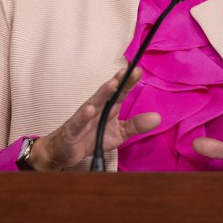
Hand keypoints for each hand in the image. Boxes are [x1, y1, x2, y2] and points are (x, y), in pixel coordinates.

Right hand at [29, 67, 160, 170]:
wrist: (65, 152)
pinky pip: (78, 123)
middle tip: (127, 71)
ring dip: (102, 93)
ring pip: (93, 103)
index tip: (138, 70)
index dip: (128, 82)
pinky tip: (90, 110)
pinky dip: (83, 117)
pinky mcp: (72, 130)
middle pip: (107, 93)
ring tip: (113, 84)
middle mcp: (96, 108)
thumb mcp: (119, 133)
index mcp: (108, 108)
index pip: (120, 93)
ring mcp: (83, 118)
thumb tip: (157, 118)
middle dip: (117, 82)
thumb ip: (136, 125)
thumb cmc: (92, 138)